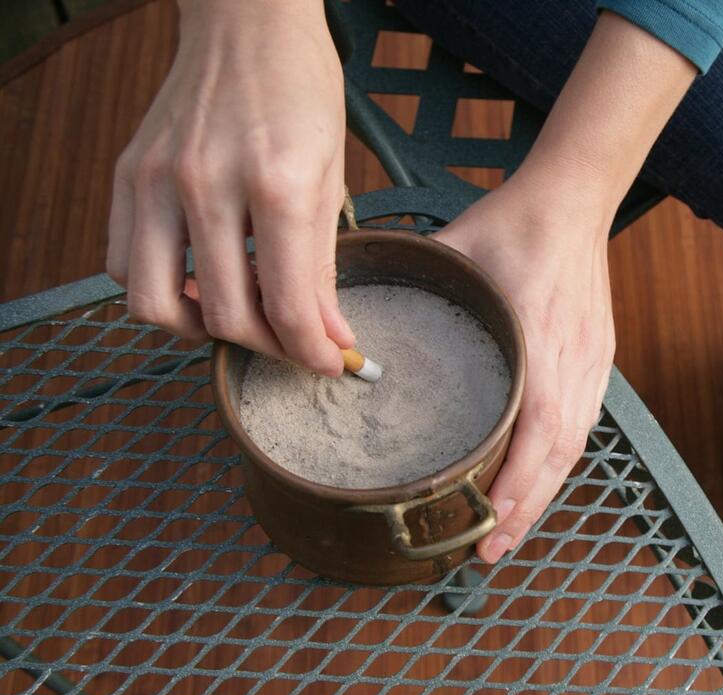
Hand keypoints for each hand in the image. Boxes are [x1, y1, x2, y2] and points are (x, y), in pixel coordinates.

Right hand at [106, 0, 352, 374]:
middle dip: (268, 347)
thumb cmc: (301, 92)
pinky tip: (197, 281)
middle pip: (224, 314)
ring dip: (201, 329)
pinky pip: (122, 263)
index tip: (329, 363)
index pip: (286, 303)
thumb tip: (332, 336)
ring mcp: (157, 179)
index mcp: (274, 184)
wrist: (248, 22)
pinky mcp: (127, 175)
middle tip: (293, 344)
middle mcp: (207, 184)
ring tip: (241, 318)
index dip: (311, 350)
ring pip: (154, 302)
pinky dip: (157, 290)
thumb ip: (323, 264)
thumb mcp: (329, 176)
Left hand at [434, 166, 615, 562]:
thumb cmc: (514, 224)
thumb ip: (409, 287)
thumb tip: (353, 319)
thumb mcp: (453, 252)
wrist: (574, 200)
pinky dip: (559, 463)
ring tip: (509, 532)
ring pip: (575, 446)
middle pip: (561, 455)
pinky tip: (536, 483)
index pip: (539, 429)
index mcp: (540, 338)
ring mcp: (593, 363)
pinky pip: (584, 425)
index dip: (518, 484)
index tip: (489, 525)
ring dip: (544, 494)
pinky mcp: (599, 360)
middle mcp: (574, 360)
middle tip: (490, 553)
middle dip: (527, 510)